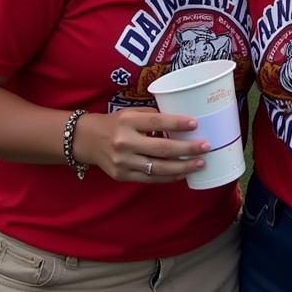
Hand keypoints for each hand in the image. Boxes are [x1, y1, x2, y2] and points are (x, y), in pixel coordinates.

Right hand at [74, 108, 209, 182]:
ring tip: (200, 163)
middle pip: (161, 148)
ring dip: (182, 167)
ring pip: (158, 168)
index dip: (177, 123)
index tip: (195, 123)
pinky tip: (182, 173)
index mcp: (127, 121)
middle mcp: (124, 142)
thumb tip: (180, 122)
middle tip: (206, 146)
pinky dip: (168, 177)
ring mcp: (123, 162)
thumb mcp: (130, 113)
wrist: (86, 140)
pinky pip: (150, 178)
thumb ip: (152, 117)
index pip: (156, 122)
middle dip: (187, 149)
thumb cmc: (115, 123)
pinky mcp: (122, 176)